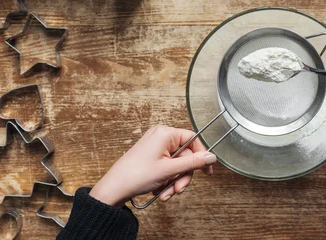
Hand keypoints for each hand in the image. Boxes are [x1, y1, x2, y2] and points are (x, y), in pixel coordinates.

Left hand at [90, 126, 216, 206]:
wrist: (114, 189)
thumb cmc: (136, 175)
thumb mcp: (169, 170)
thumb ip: (193, 163)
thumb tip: (211, 157)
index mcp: (165, 133)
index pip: (193, 140)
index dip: (201, 156)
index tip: (206, 171)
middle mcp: (161, 137)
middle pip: (185, 156)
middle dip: (182, 176)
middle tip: (178, 189)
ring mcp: (156, 147)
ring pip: (177, 165)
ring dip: (174, 181)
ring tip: (166, 193)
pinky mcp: (152, 157)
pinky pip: (168, 168)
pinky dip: (166, 181)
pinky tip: (160, 191)